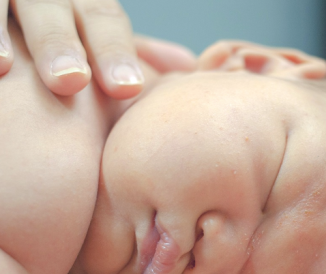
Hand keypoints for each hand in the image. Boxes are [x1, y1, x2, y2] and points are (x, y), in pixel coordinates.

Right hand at [1, 0, 194, 98]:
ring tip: (3, 67)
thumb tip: (186, 64)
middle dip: (60, 41)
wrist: (24, 11)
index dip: (113, 52)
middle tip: (70, 82)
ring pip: (9, 2)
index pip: (104, 18)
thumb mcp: (96, 35)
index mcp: (84, 0)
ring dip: (3, 31)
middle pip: (55, 7)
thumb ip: (134, 51)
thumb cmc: (65, 34)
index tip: (125, 89)